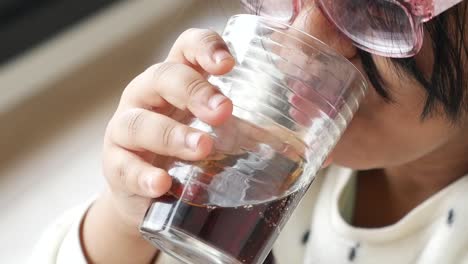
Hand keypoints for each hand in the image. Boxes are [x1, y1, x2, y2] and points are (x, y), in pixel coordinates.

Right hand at [82, 28, 234, 262]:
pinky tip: (162, 185)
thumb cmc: (184, 153)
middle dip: (194, 91)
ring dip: (172, 134)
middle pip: (162, 78)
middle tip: (223, 111)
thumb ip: (248, 134)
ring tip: (202, 148)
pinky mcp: (115, 166)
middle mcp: (146, 98)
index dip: (205, 49)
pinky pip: (124, 167)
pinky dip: (143, 176)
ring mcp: (125, 131)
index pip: (186, 50)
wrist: (147, 192)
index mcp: (176, 83)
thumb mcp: (216, 136)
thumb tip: (296, 147)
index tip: (230, 65)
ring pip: (139, 123)